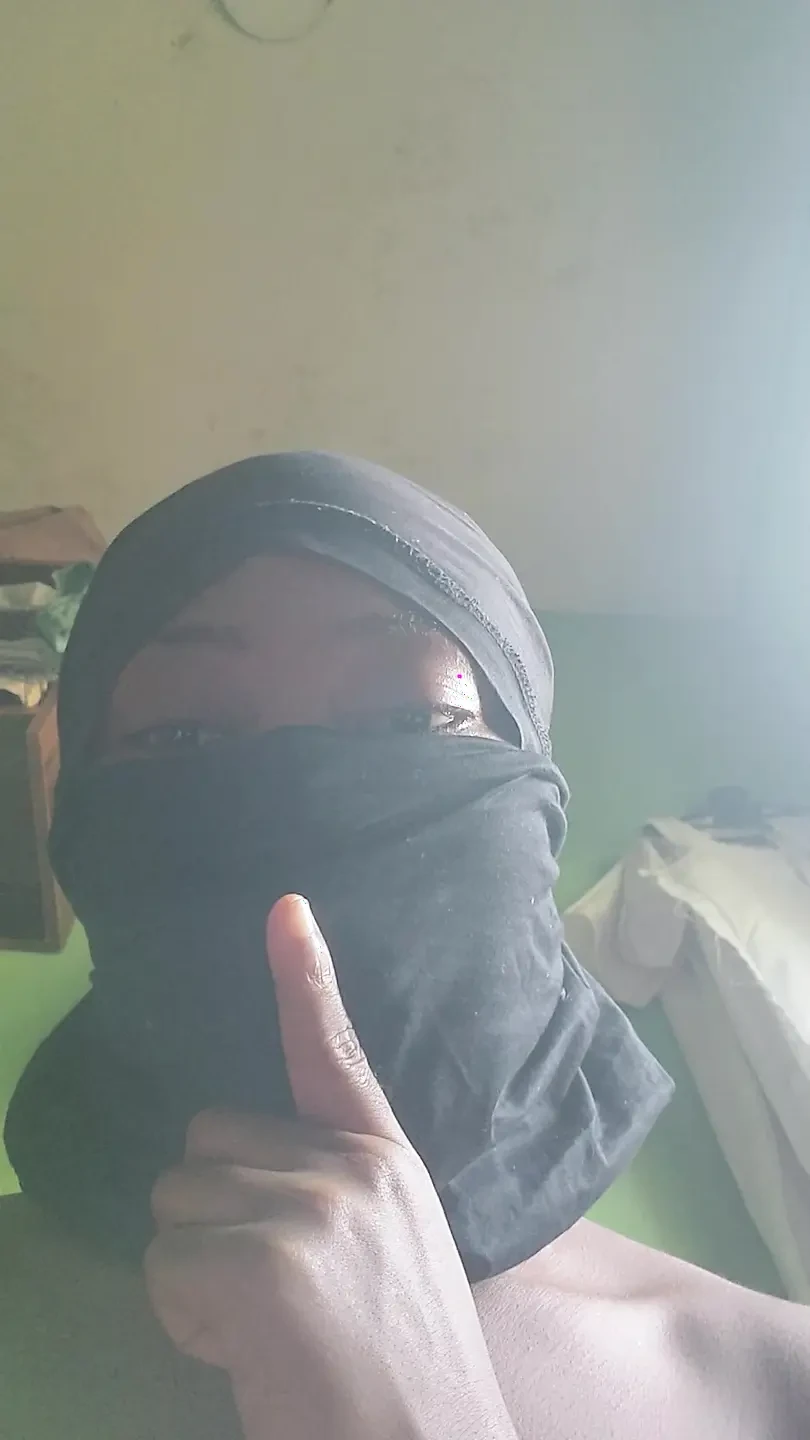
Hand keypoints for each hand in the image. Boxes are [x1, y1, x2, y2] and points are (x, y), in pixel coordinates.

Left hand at [144, 895, 516, 1439]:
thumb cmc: (403, 1372)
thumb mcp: (388, 1250)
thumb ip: (331, 1189)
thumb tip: (237, 1164)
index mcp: (385, 1158)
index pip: (332, 1050)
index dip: (304, 975)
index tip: (285, 906)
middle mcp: (352, 1166)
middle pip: (204, 1145)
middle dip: (211, 1216)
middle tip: (271, 1295)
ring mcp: (312, 1206)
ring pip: (173, 1205)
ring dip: (195, 1272)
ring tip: (266, 1329)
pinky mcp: (267, 1262)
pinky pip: (164, 1266)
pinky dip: (185, 1321)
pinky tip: (251, 1357)